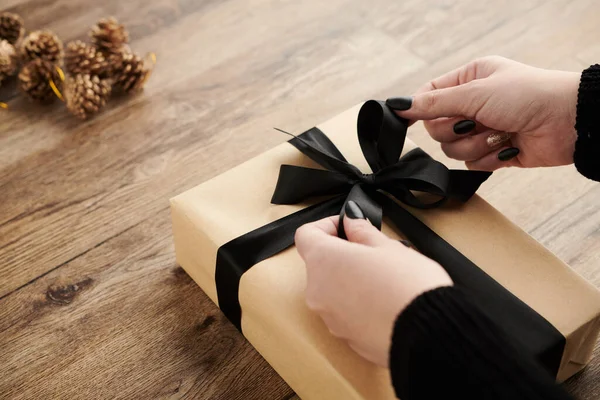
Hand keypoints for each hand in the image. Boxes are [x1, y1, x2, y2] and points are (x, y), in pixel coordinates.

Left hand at [295, 203, 451, 366]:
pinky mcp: (344, 336)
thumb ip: (362, 232)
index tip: (350, 226)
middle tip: (374, 251)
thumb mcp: (388, 246)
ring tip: (384, 278)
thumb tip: (351, 223)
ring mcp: (328, 317)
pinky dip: (358, 303)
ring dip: (350, 279)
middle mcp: (317, 290)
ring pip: (332, 289)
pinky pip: (345, 312)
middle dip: (343, 253)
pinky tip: (384, 301)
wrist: (426, 333)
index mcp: (323, 261)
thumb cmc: (408, 286)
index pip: (306, 235)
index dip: (327, 225)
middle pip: (320, 263)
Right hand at [387, 56, 579, 170]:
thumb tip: (399, 105)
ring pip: (453, 149)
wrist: (568, 122)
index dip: (419, 109)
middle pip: (437, 128)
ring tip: (499, 134)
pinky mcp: (492, 152)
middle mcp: (473, 104)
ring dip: (475, 145)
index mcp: (468, 80)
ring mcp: (482, 129)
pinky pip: (472, 164)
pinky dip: (490, 159)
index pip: (428, 96)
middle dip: (456, 130)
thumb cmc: (528, 95)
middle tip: (475, 122)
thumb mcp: (475, 93)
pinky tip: (508, 147)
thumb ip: (434, 103)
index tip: (408, 121)